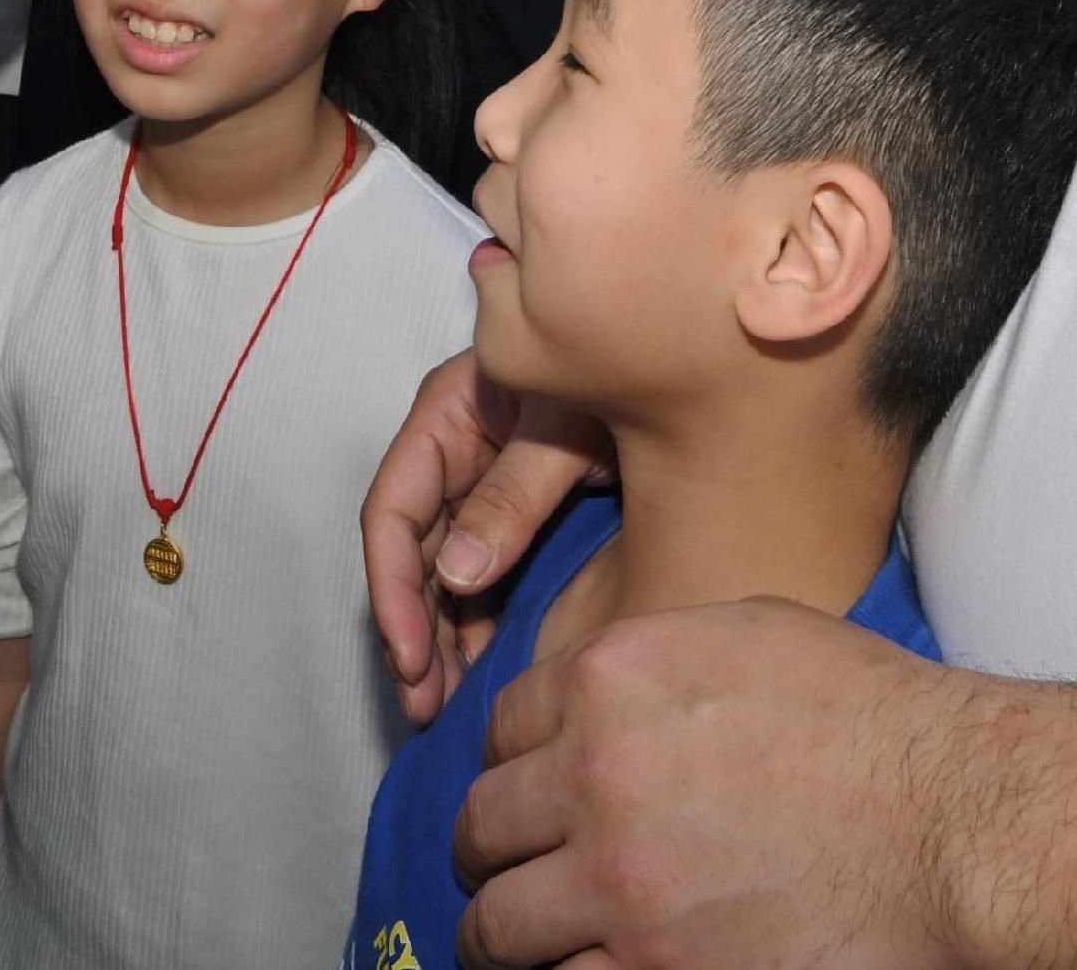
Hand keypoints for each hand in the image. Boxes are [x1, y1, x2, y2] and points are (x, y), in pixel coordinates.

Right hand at [362, 351, 613, 726]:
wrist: (684, 370)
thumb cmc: (625, 372)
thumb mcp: (565, 431)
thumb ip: (513, 496)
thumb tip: (456, 575)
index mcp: (448, 416)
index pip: (392, 509)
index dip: (393, 588)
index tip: (412, 656)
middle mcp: (454, 456)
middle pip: (410, 553)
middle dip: (412, 631)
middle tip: (424, 702)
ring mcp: (482, 488)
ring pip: (439, 574)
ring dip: (438, 638)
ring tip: (444, 705)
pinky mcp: (517, 517)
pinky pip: (480, 577)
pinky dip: (474, 623)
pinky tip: (480, 669)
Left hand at [455, 596, 963, 969]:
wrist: (956, 821)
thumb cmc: (875, 721)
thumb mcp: (748, 633)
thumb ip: (651, 662)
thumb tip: (601, 696)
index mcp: (610, 681)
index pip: (501, 729)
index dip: (516, 764)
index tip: (532, 792)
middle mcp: (595, 778)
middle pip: (484, 827)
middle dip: (494, 851)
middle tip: (513, 870)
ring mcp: (620, 886)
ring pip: (497, 926)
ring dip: (506, 932)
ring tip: (523, 940)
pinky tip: (587, 969)